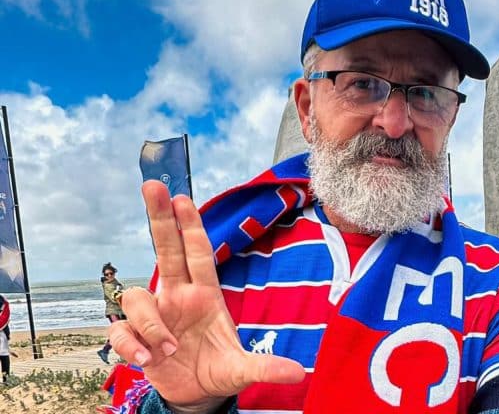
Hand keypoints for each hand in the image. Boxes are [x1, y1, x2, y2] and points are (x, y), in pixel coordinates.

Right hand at [109, 180, 304, 409]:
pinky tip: (147, 359)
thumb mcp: (243, 370)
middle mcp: (177, 297)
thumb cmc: (220, 369)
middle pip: (165, 250)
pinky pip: (119, 330)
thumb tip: (299, 373)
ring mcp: (155, 315)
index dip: (191, 226)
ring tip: (169, 349)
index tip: (182, 197)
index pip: (197, 253)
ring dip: (151, 323)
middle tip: (152, 185)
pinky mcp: (135, 338)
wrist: (196, 396)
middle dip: (159, 218)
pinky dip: (130, 344)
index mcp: (204, 295)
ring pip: (136, 296)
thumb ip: (266, 368)